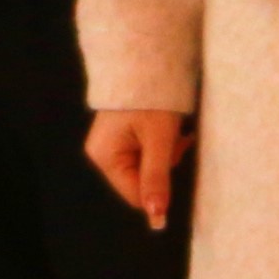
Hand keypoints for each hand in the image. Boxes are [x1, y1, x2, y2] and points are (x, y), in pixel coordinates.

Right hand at [84, 109, 188, 230]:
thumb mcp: (159, 139)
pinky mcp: (122, 138)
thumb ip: (156, 178)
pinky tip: (170, 130)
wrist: (146, 62)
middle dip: (163, 165)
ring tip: (174, 131)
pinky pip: (144, 154)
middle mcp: (102, 154)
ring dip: (165, 154)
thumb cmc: (152, 98)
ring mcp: (111, 145)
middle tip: (176, 139)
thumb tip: (156, 216)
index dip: (159, 190)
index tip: (176, 159)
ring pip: (146, 168)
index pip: (134, 195)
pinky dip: (161, 146)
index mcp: (105, 157)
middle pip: (140, 181)